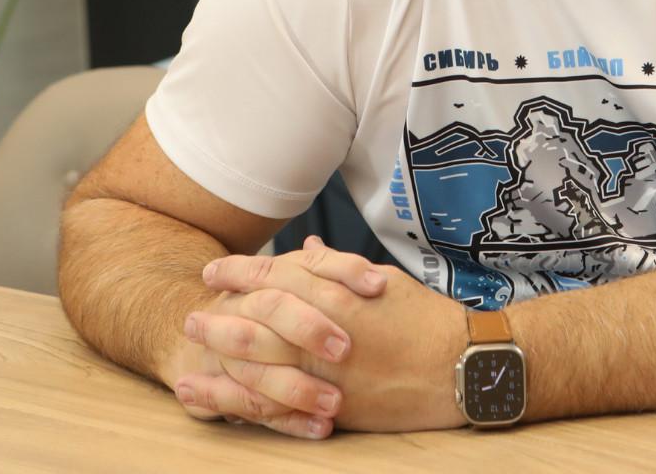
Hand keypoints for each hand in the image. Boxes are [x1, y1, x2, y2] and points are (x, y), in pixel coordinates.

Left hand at [190, 237, 467, 433]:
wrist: (464, 365)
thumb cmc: (427, 319)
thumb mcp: (383, 281)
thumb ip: (339, 267)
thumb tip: (308, 249)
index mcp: (339, 294)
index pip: (276, 277)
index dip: (240, 272)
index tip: (213, 271)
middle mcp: (328, 332)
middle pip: (257, 322)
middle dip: (219, 319)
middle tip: (191, 317)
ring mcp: (330, 372)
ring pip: (260, 364)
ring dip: (221, 360)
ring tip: (192, 359)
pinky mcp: (337, 406)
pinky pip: (280, 405)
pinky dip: (245, 403)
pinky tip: (221, 404)